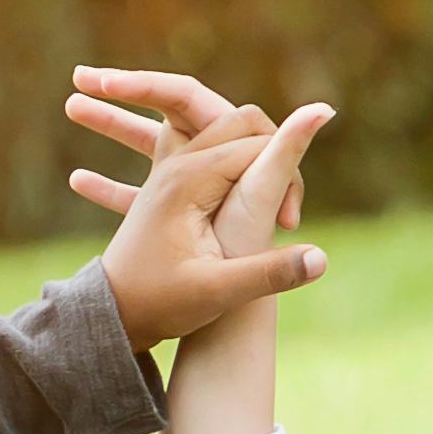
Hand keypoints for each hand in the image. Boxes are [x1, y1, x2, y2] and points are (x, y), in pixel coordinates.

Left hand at [64, 66, 330, 353]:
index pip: (256, 145)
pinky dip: (240, 167)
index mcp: (188, 179)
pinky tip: (252, 202)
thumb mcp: (216, 293)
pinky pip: (214, 151)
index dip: (286, 175)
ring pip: (228, 132)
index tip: (290, 221)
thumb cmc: (157, 303)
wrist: (110, 311)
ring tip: (274, 212)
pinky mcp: (172, 182)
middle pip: (242, 122)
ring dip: (259, 159)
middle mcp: (178, 163)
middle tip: (287, 213)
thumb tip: (322, 259)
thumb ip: (269, 273)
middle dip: (276, 151)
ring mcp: (172, 169)